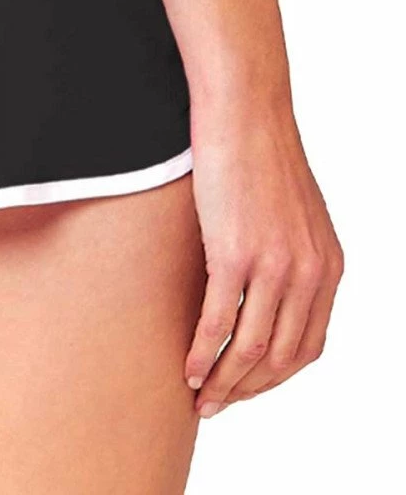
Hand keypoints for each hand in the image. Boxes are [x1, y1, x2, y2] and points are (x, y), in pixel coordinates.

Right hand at [185, 97, 342, 417]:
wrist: (246, 111)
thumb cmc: (259, 152)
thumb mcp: (291, 212)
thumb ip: (288, 252)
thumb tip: (262, 281)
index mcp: (328, 267)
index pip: (307, 346)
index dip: (273, 378)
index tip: (244, 389)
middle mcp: (310, 273)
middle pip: (280, 359)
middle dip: (246, 391)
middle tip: (215, 405)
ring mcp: (275, 265)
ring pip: (251, 349)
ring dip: (224, 383)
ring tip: (199, 396)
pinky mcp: (236, 252)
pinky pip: (220, 321)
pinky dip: (203, 353)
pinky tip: (188, 366)